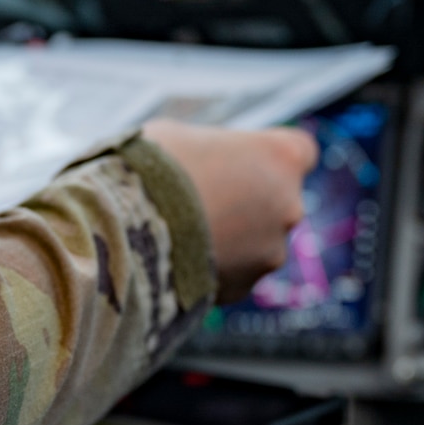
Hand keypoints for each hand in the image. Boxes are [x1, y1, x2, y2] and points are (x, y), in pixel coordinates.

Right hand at [141, 120, 316, 303]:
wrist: (122, 232)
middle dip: (247, 198)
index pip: (300, 150)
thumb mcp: (181, 136)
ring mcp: (271, 252)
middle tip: (201, 195)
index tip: (244, 159)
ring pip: (257, 240)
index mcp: (281, 157)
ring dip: (231, 236)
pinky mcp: (245, 288)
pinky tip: (177, 255)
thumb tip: (208, 160)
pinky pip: (235, 272)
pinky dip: (214, 266)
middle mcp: (289, 206)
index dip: (270, 155)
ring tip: (181, 229)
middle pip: (278, 198)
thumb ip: (213, 149)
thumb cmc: (151, 169)